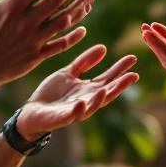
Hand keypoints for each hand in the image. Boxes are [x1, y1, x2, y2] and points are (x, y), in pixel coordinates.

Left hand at [15, 45, 138, 139]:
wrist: (31, 112)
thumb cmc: (52, 94)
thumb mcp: (68, 73)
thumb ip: (84, 62)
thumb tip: (104, 48)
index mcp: (88, 90)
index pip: (108, 78)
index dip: (120, 69)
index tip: (133, 58)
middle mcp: (86, 101)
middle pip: (106, 93)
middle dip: (120, 86)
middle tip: (133, 76)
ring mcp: (75, 111)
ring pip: (92, 106)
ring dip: (100, 99)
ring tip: (107, 89)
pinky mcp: (61, 118)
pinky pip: (71, 115)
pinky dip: (78, 110)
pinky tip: (81, 102)